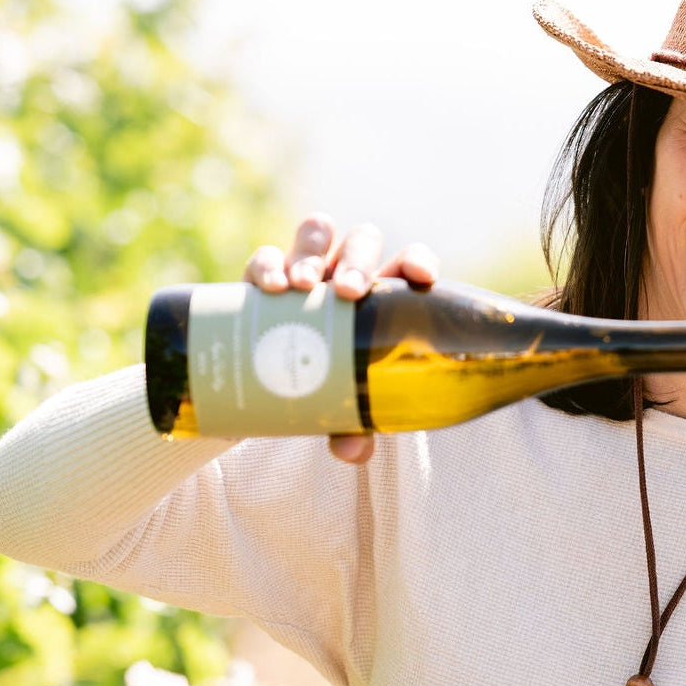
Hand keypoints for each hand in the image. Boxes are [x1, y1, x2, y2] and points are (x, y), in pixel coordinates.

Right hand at [243, 213, 438, 463]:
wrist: (271, 389)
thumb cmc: (327, 391)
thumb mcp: (344, 408)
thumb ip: (352, 425)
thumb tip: (353, 451)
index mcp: (384, 298)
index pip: (408, 263)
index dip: (417, 261)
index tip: (420, 278)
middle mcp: (348, 276)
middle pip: (363, 241)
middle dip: (358, 261)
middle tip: (348, 293)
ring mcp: (307, 273)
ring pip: (317, 233)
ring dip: (313, 253)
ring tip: (303, 285)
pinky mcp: (264, 278)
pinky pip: (266, 256)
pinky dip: (268, 265)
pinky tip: (270, 289)